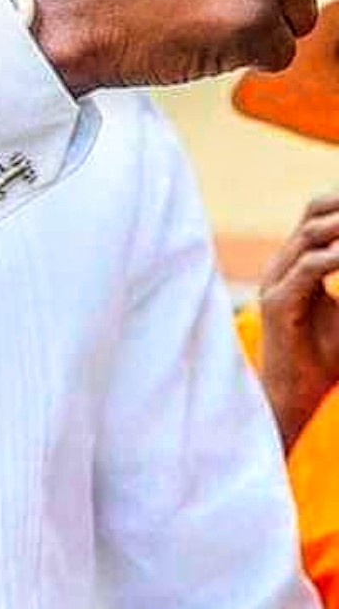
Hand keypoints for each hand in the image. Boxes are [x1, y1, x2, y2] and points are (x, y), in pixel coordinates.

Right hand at [258, 193, 338, 452]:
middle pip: (313, 213)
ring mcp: (276, 281)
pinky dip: (335, 258)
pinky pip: (307, 268)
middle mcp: (283, 264)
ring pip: (310, 235)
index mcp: (297, 262)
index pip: (319, 214)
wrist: (295, 395)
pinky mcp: (277, 303)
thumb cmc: (325, 356)